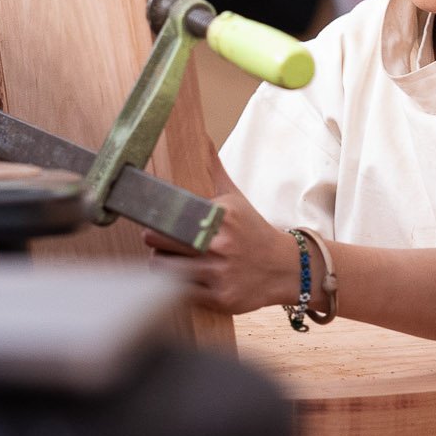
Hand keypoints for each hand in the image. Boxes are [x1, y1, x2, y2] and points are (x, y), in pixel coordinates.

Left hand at [142, 157, 302, 314]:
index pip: (170, 216)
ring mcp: (220, 273)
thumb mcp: (236, 200)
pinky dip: (176, 287)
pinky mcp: (220, 298)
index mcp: (220, 216)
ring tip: (166, 260)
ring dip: (160, 265)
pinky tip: (182, 279)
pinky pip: (181, 293)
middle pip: (161, 241)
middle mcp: (219, 244)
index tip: (149, 219)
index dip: (154, 219)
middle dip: (154, 241)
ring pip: (166, 269)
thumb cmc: (253, 232)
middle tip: (156, 241)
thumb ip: (214, 170)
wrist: (286, 268)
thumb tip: (202, 137)